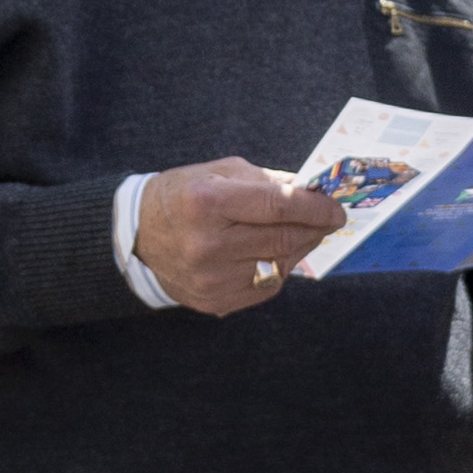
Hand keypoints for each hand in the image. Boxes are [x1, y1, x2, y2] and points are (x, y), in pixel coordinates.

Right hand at [131, 161, 347, 316]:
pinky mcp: (215, 300)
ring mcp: (212, 278)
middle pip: (284, 238)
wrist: (136, 238)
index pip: (279, 205)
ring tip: (294, 233)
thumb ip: (268, 182)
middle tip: (327, 219)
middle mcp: (208, 244)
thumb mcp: (219, 172)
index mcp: (207, 202)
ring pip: (281, 265)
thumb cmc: (182, 197)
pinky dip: (278, 268)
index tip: (335, 208)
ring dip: (298, 247)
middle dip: (314, 227)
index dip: (316, 207)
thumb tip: (314, 194)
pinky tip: (269, 253)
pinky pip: (266, 286)